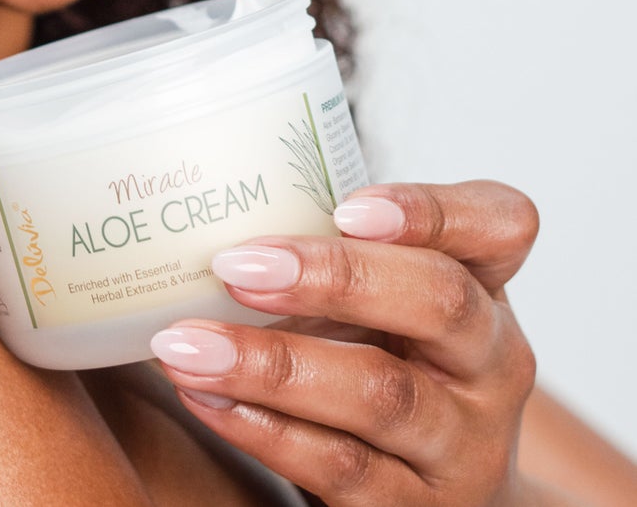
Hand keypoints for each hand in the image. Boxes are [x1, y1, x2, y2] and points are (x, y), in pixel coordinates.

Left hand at [149, 180, 540, 505]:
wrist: (436, 495)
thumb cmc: (385, 359)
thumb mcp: (383, 295)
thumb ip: (331, 246)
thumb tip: (205, 205)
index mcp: (484, 283)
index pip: (498, 224)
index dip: (430, 210)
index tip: (345, 207)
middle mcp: (491, 362)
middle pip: (440, 302)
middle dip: (333, 278)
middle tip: (234, 265)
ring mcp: (463, 445)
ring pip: (381, 394)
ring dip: (270, 365)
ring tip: (184, 344)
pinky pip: (340, 467)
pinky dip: (261, 428)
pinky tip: (203, 395)